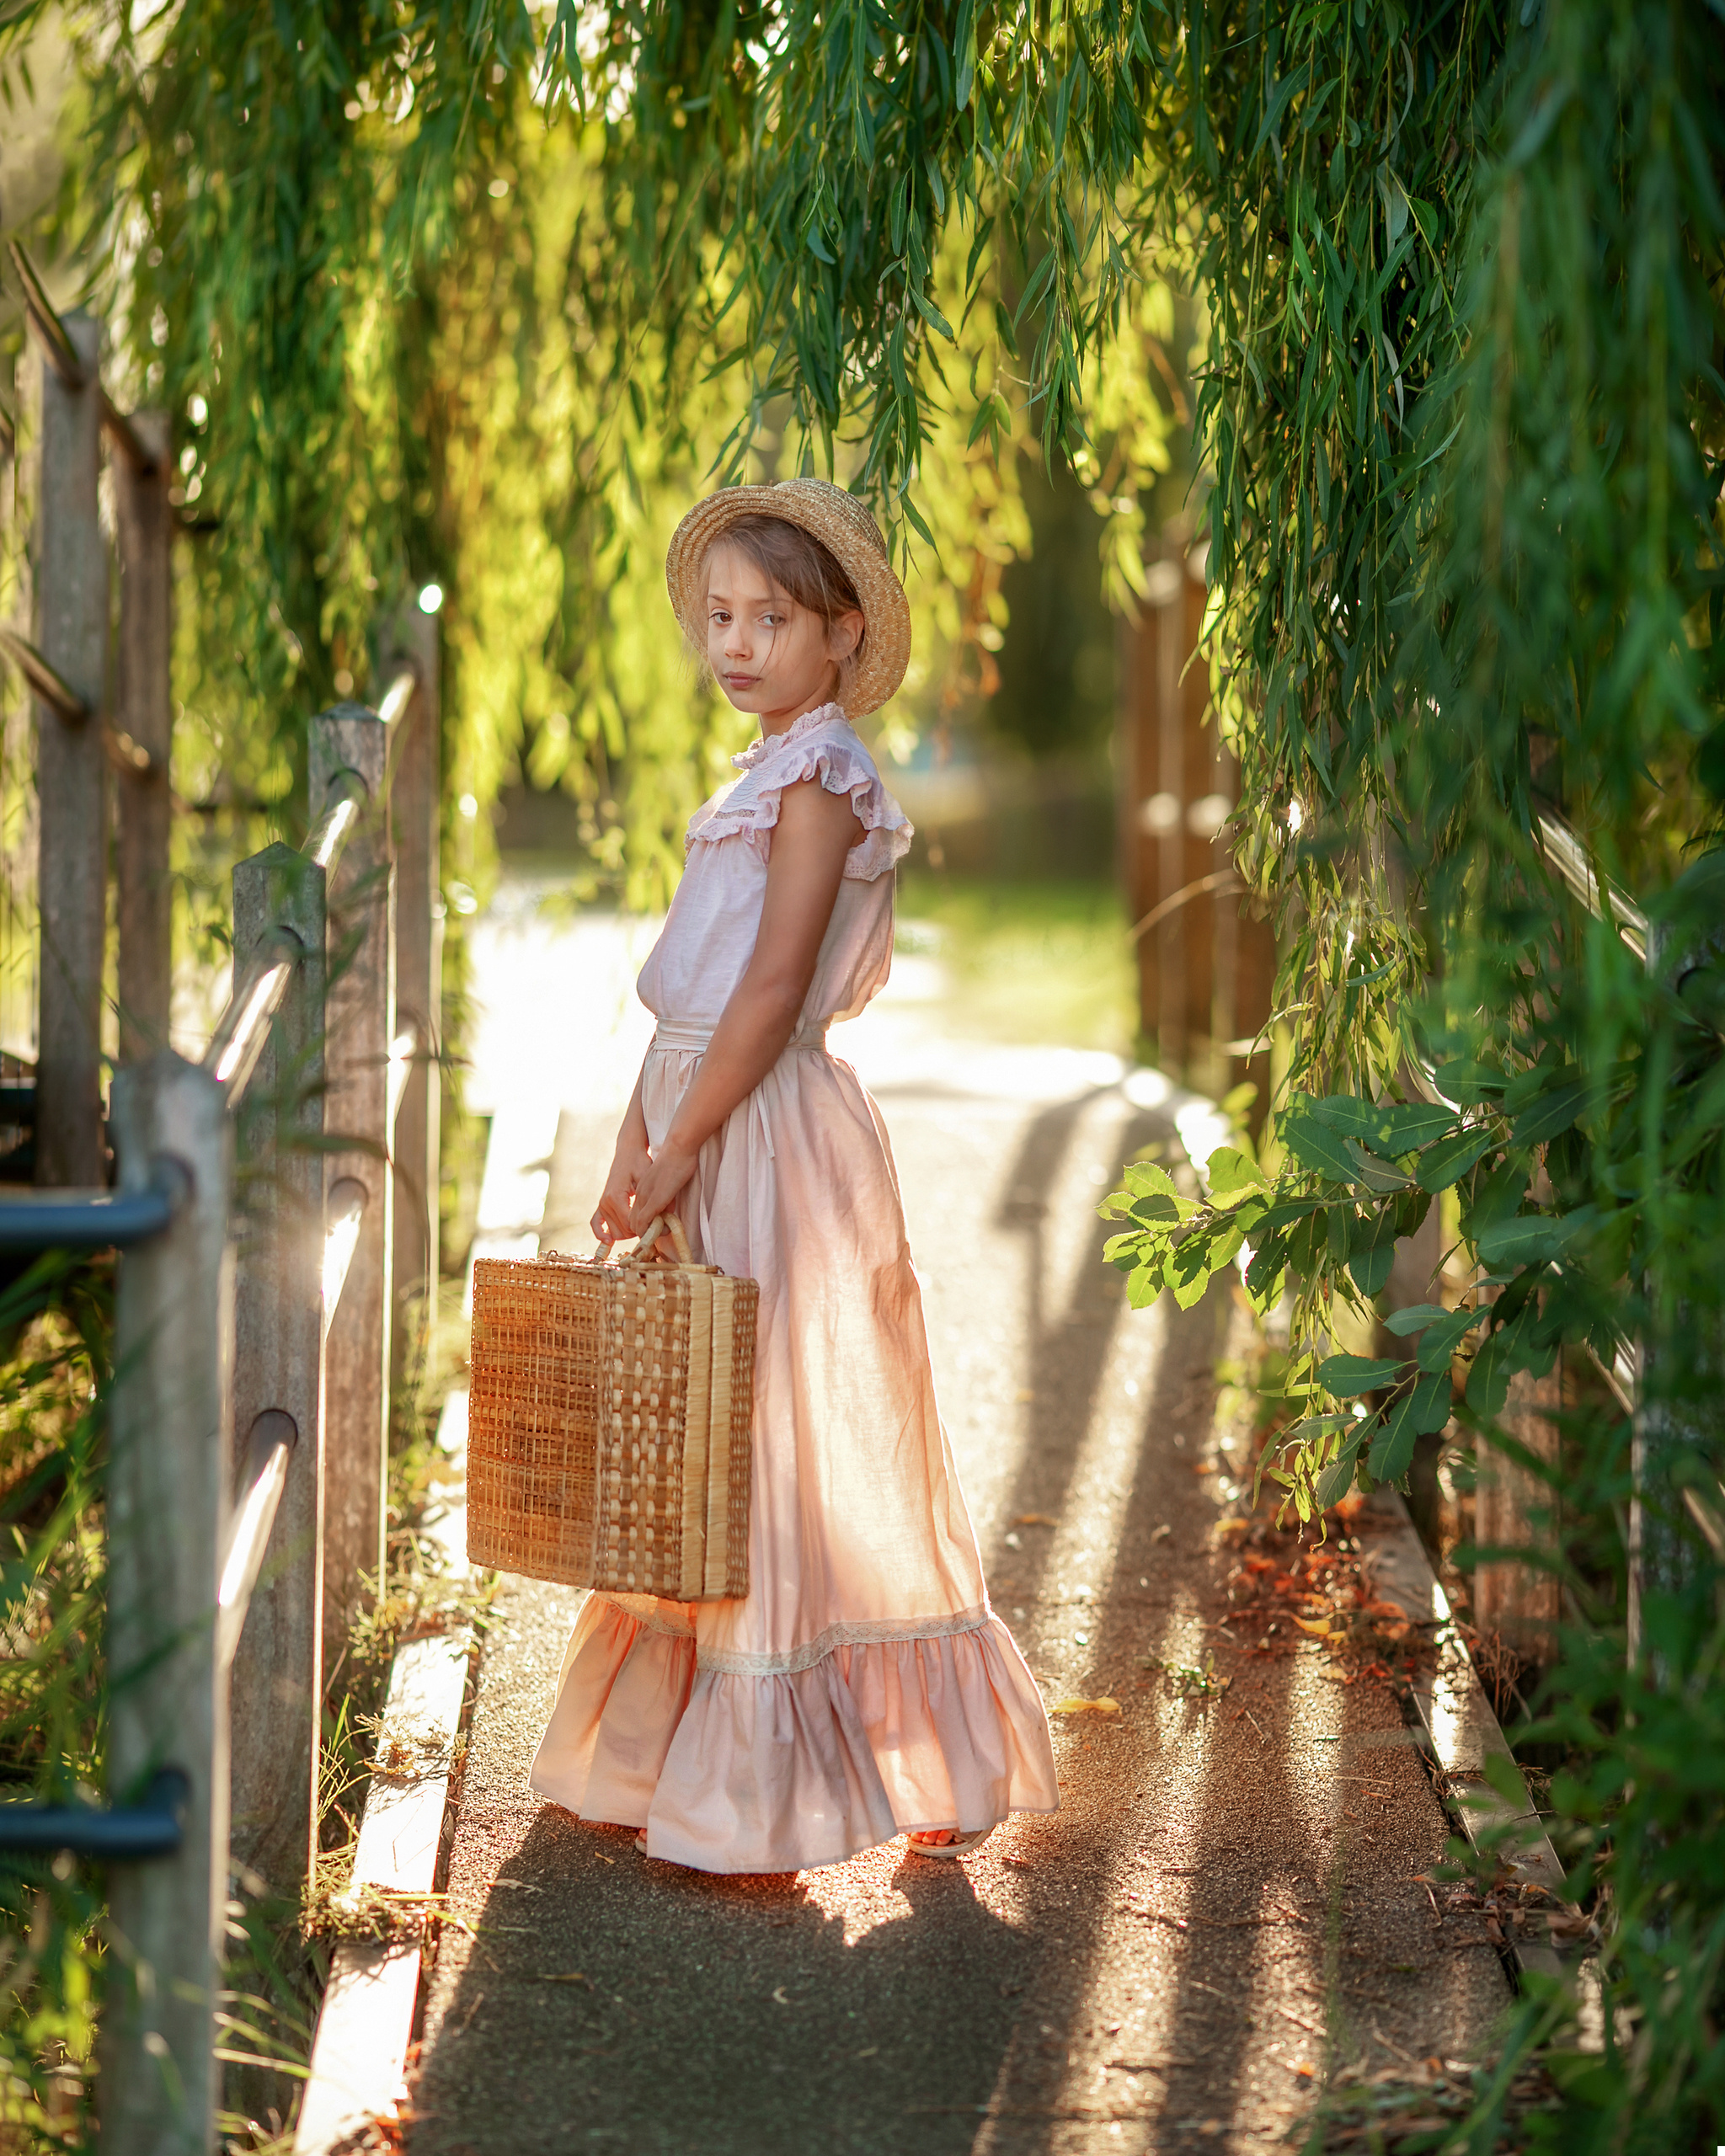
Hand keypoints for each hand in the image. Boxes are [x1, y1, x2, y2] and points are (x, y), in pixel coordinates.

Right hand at [591, 1133, 650, 1248]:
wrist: (628, 1152)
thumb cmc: (640, 1162)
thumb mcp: (649, 1177)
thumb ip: (654, 1197)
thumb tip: (666, 1215)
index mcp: (616, 1198)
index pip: (630, 1225)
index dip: (646, 1229)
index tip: (659, 1227)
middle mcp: (606, 1203)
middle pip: (623, 1231)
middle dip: (639, 1231)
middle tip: (655, 1225)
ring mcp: (602, 1204)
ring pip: (615, 1232)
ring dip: (629, 1232)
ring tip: (644, 1224)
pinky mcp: (602, 1204)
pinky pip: (597, 1224)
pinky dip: (602, 1233)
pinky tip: (609, 1241)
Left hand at [627, 1133, 697, 1249]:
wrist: (679, 1148)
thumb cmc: (678, 1161)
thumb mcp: (668, 1182)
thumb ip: (665, 1196)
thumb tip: (667, 1210)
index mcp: (643, 1189)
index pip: (635, 1215)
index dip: (645, 1226)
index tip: (659, 1226)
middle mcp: (640, 1194)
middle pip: (633, 1223)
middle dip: (645, 1232)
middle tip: (662, 1230)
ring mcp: (646, 1197)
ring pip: (637, 1226)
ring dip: (650, 1233)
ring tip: (666, 1229)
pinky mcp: (654, 1199)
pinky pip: (644, 1222)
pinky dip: (651, 1230)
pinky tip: (665, 1228)